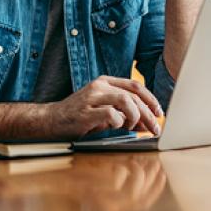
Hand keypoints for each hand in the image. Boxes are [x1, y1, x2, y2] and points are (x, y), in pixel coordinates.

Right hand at [48, 76, 162, 138]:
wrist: (51, 121)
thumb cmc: (78, 117)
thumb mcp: (105, 114)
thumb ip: (125, 116)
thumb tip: (146, 124)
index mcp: (104, 82)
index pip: (135, 86)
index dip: (151, 99)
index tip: (159, 113)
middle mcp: (99, 87)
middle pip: (133, 96)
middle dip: (148, 114)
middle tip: (155, 128)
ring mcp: (91, 98)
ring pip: (125, 101)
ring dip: (135, 116)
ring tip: (133, 127)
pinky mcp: (85, 112)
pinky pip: (111, 114)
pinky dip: (120, 123)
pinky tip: (117, 127)